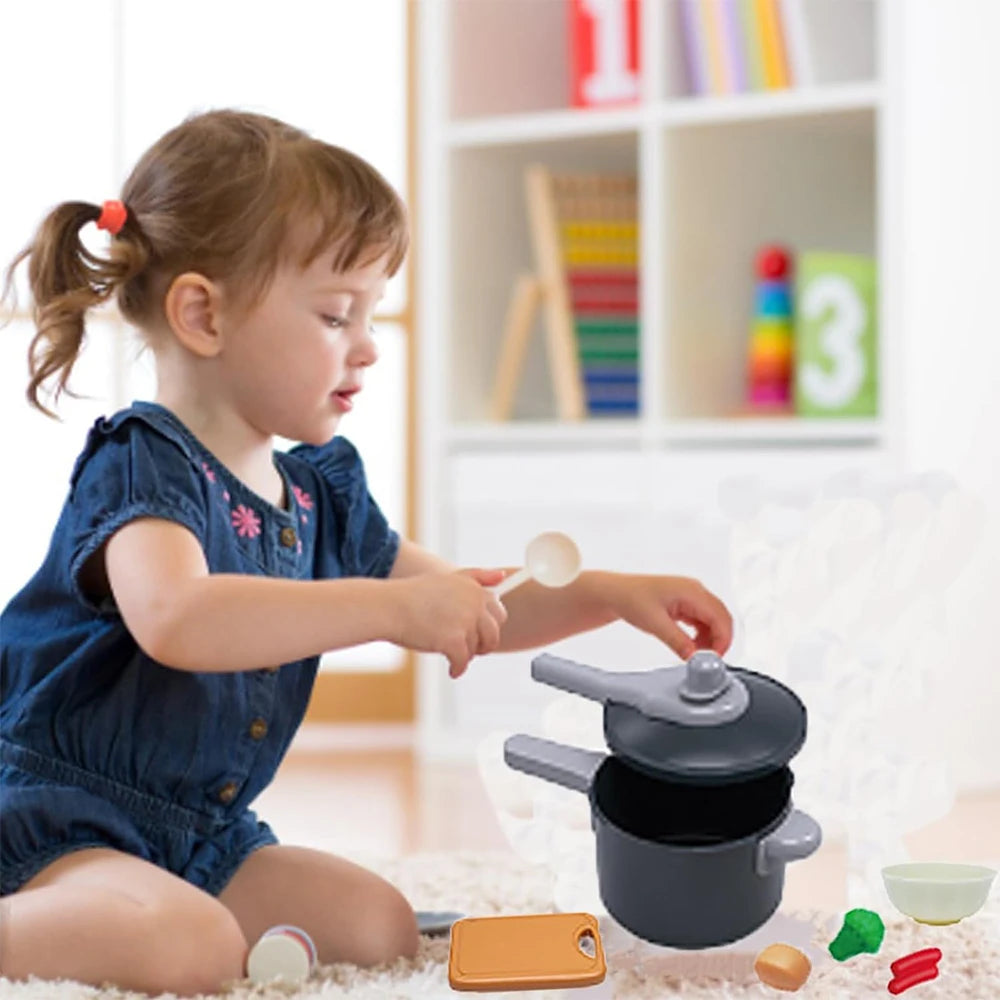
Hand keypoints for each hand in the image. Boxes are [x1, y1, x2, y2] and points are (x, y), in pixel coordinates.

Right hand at [389, 568, 507, 677]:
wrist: (389, 607)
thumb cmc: (414, 595)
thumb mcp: (449, 578)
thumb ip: (478, 577)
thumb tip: (502, 575)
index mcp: (474, 588)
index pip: (498, 612)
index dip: (486, 625)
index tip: (473, 630)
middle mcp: (474, 603)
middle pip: (493, 633)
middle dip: (482, 643)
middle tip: (463, 645)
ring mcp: (466, 622)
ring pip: (477, 649)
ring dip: (465, 655)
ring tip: (449, 652)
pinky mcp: (455, 641)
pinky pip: (464, 662)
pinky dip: (458, 669)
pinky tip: (451, 670)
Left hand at [601, 573, 732, 659]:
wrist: (616, 593)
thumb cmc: (631, 598)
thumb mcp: (655, 623)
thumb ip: (678, 641)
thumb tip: (694, 657)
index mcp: (691, 591)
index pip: (720, 617)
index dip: (722, 640)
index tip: (715, 658)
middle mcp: (695, 591)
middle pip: (721, 619)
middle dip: (719, 641)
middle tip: (707, 660)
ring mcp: (691, 597)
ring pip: (713, 621)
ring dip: (710, 640)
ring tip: (695, 655)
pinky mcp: (685, 605)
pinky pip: (702, 622)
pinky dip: (701, 636)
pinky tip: (691, 647)